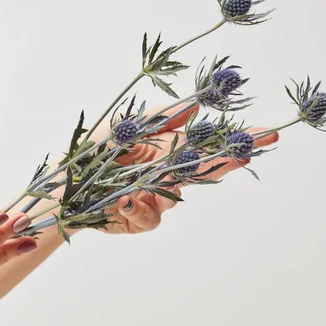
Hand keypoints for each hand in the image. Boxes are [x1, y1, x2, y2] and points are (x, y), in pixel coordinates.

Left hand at [90, 104, 278, 233]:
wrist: (62, 182)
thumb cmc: (91, 149)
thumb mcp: (123, 125)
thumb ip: (158, 117)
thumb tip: (195, 106)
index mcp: (164, 149)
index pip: (206, 145)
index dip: (234, 141)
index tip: (263, 135)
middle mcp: (165, 174)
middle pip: (205, 171)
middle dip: (228, 160)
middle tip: (248, 151)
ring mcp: (155, 198)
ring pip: (177, 197)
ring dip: (161, 188)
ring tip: (134, 183)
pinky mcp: (140, 220)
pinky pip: (152, 218)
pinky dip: (139, 208)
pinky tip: (123, 201)